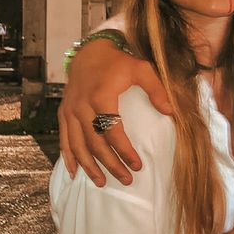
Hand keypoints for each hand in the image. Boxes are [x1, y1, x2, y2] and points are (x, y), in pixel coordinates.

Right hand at [58, 38, 170, 186]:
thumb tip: (170, 112)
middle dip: (110, 164)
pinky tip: (74, 172)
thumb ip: (156, 89)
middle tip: (126, 179)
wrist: (90, 51)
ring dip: (89, 166)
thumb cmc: (118, 61)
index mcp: (101, 96)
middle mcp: (82, 106)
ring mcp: (70, 110)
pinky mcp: (64, 112)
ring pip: (77, 145)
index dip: (124, 151)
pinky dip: (68, 157)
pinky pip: (64, 139)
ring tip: (102, 183)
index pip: (113, 131)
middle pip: (95, 143)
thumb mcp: (142, 69)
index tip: (138, 165)